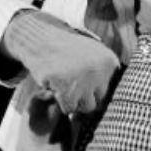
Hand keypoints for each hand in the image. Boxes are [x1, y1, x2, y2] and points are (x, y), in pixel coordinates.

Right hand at [4, 11, 120, 116]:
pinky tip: (56, 87)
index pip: (110, 88)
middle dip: (86, 95)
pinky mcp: (67, 90)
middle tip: (72, 83)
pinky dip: (61, 102)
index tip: (83, 78)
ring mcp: (84, 81)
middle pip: (100, 99)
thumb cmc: (65, 48)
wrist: (40, 41)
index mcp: (109, 61)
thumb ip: (103, 71)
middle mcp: (100, 71)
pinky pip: (69, 108)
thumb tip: (106, 103)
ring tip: (65, 85)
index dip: (94, 87)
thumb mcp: (92, 51)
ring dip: (75, 100)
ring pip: (87, 106)